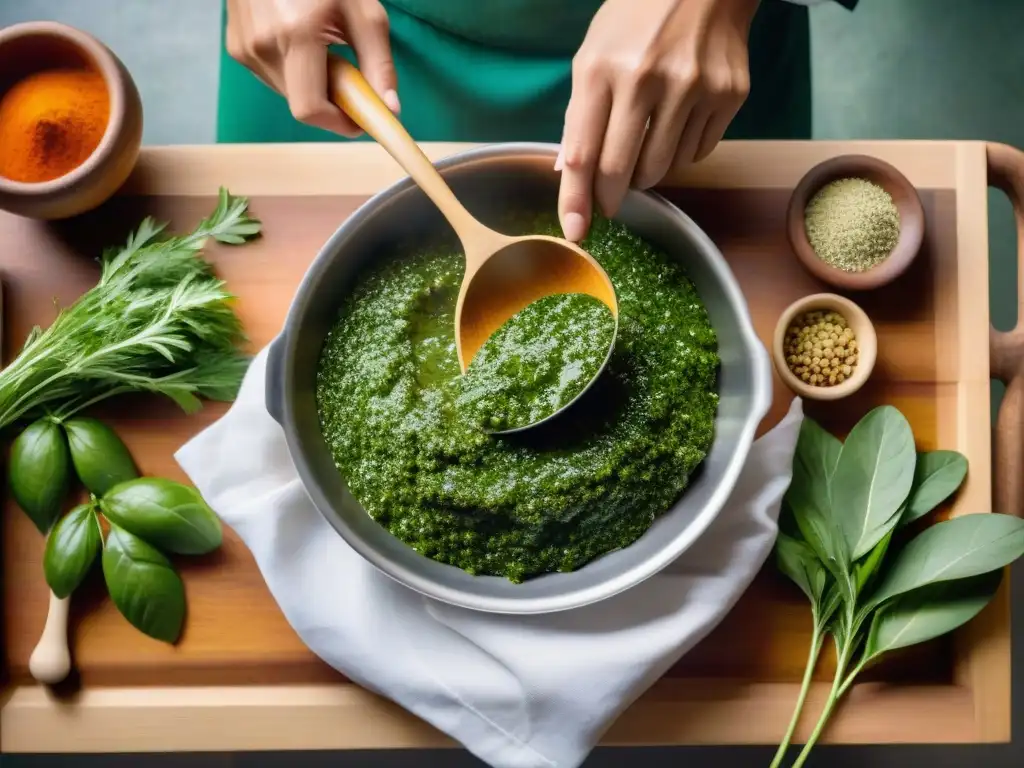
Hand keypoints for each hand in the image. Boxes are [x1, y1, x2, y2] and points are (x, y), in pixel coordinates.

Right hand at [226, 0, 399, 136]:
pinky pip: (273, 78)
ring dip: (311, 85)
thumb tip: (390, 109)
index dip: (338, 123)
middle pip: (301, 104)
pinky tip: (300, 41)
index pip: (310, 109)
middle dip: (330, 100)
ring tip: (322, 48)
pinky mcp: (236, 47)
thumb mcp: (363, 12)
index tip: (360, 119)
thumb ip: (379, 64)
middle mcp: (263, 46)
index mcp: (296, 36)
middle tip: (348, 73)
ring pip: (288, 93)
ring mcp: (244, 48)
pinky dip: (293, 72)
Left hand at [557, 0, 757, 240]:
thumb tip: (569, 173)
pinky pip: (697, 152)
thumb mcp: (593, 55)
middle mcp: (648, 78)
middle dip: (610, 196)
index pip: (584, 152)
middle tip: (608, 200)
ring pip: (663, 168)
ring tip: (644, 145)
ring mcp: (694, 88)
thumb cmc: (636, 20)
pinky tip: (677, 122)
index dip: (577, 199)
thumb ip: (579, 115)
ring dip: (646, 172)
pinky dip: (680, 152)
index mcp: (602, 69)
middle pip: (623, 170)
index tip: (574, 231)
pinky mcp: (728, 95)